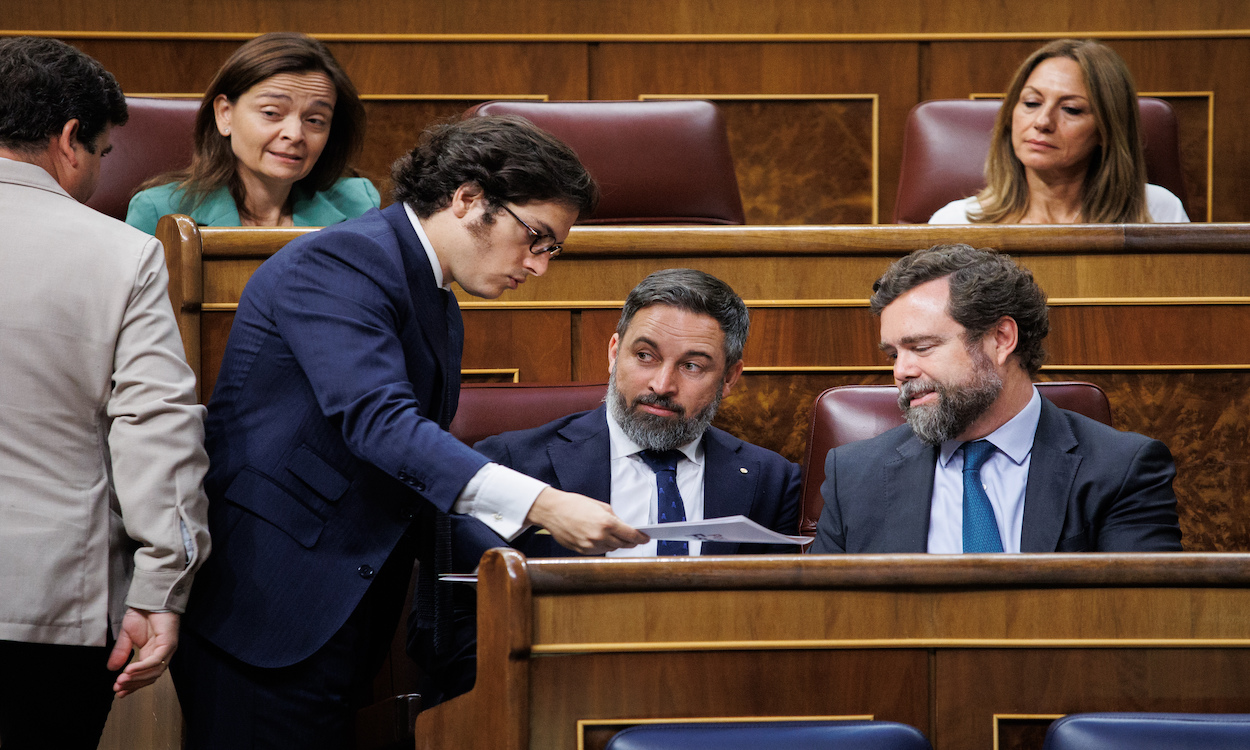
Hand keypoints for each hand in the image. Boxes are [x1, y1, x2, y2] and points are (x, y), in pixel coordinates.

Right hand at [107, 608, 179, 697]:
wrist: (149, 599)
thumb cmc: (142, 614)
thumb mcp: (126, 636)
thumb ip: (121, 652)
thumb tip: (111, 669)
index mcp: (152, 654)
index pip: (144, 676)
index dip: (132, 685)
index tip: (118, 691)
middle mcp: (161, 654)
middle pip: (149, 677)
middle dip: (133, 685)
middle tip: (118, 688)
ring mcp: (167, 650)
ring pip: (154, 672)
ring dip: (136, 678)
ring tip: (121, 681)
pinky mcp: (169, 643)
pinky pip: (156, 660)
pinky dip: (142, 667)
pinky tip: (129, 670)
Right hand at [525, 488, 648, 554]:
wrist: (552, 511)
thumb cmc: (574, 505)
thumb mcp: (600, 506)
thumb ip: (614, 518)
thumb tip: (624, 527)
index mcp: (606, 523)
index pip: (631, 535)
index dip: (641, 538)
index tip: (646, 538)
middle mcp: (600, 536)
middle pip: (623, 544)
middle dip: (631, 541)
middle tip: (634, 538)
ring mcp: (591, 546)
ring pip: (612, 549)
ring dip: (616, 543)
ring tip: (613, 535)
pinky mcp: (582, 551)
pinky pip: (599, 551)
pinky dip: (603, 546)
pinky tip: (600, 538)